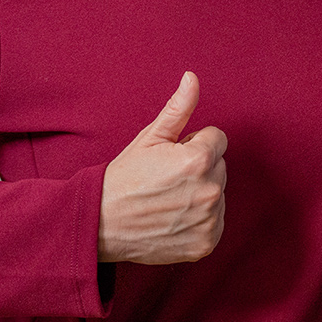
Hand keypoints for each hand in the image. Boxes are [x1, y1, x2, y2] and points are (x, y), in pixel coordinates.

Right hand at [98, 72, 227, 264]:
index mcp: (198, 160)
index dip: (193, 144)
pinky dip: (200, 220)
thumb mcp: (149, 138)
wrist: (101, 223)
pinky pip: (215, 221)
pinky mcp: (206, 243)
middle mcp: (209, 191)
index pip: (217, 139)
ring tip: (168, 199)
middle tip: (167, 179)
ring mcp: (209, 220)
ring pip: (218, 192)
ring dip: (201, 193)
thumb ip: (178, 108)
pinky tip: (174, 218)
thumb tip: (192, 78)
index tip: (170, 158)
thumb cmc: (124, 178)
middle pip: (219, 165)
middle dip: (199, 167)